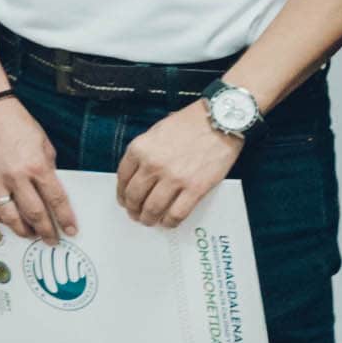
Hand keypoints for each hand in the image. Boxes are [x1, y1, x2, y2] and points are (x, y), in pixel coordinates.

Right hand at [0, 94, 77, 242]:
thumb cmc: (16, 122)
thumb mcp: (43, 143)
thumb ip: (48, 168)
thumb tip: (50, 191)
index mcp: (36, 165)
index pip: (56, 200)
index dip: (65, 218)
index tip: (71, 230)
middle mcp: (15, 176)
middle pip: (34, 214)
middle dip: (46, 231)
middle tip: (52, 239)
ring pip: (9, 217)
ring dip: (22, 230)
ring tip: (30, 234)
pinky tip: (5, 220)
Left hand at [112, 105, 243, 230]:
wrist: (220, 120)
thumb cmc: (190, 123)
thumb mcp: (156, 131)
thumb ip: (144, 152)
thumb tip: (138, 175)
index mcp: (140, 149)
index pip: (123, 179)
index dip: (121, 194)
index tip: (124, 200)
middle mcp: (153, 165)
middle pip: (134, 197)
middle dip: (133, 209)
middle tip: (135, 214)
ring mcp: (174, 178)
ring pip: (152, 209)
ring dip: (148, 219)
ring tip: (150, 221)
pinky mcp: (195, 189)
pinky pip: (176, 213)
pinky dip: (169, 222)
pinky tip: (169, 221)